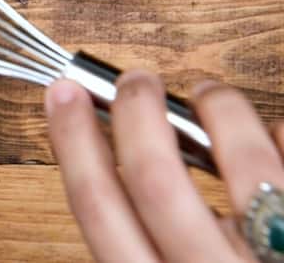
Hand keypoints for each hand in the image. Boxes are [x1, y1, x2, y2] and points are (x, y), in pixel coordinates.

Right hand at [46, 71, 283, 261]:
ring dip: (219, 105)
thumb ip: (147, 249)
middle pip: (154, 174)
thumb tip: (127, 161)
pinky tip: (273, 136)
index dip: (73, 141)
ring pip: (243, 158)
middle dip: (135, 109)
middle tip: (135, 82)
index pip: (98, 208)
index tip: (64, 95)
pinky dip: (281, 133)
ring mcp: (276, 257)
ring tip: (210, 94)